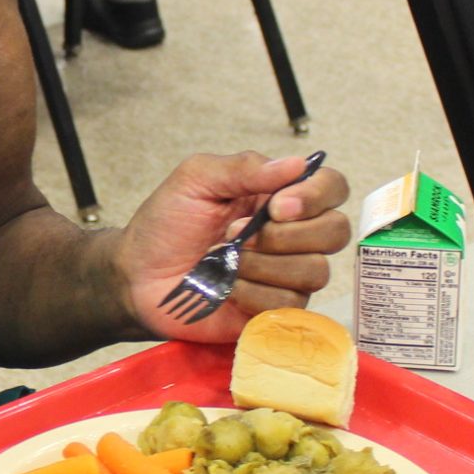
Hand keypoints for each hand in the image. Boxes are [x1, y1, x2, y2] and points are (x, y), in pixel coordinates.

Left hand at [108, 153, 352, 343]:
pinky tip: (228, 289)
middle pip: (335, 231)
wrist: (137, 277)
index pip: (332, 188)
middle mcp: (292, 234)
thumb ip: (244, 167)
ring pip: (315, 270)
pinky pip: (290, 303)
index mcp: (278, 197)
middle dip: (287, 235)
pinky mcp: (275, 310)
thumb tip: (299, 163)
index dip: (316, 196)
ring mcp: (287, 274)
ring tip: (226, 261)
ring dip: (264, 265)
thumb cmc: (166, 225)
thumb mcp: (196, 180)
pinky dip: (254, 294)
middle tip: (237, 234)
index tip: (277, 206)